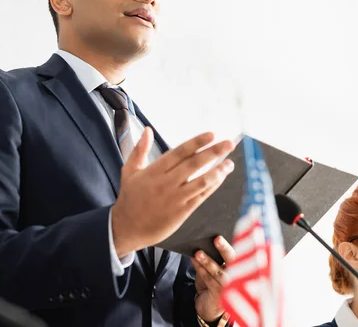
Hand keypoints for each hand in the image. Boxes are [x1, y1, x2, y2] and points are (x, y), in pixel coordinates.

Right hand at [112, 129, 234, 256]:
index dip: (197, 142)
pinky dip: (212, 187)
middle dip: (214, 153)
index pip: (180, 152)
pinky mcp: (181, 212)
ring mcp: (175, 198)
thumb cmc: (129, 198)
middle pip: (194, 164)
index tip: (212, 134)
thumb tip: (147, 130)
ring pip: (201, 181)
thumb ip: (139, 149)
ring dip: (218, 171)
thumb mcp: (129, 171)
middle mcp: (166, 183)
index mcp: (155, 170)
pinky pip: (201, 197)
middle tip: (229, 144)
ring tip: (230, 163)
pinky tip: (221, 178)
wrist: (127, 228)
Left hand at [193, 236, 235, 321]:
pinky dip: (200, 269)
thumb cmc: (214, 284)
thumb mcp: (216, 268)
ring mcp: (229, 286)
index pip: (238, 252)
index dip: (232, 244)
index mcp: (239, 266)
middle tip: (217, 239)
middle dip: (224, 249)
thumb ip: (214, 257)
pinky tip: (194, 261)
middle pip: (233, 260)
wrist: (212, 308)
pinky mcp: (219, 294)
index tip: (224, 235)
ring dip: (207, 261)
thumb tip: (204, 241)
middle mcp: (237, 276)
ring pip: (218, 271)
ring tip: (199, 253)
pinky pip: (209, 279)